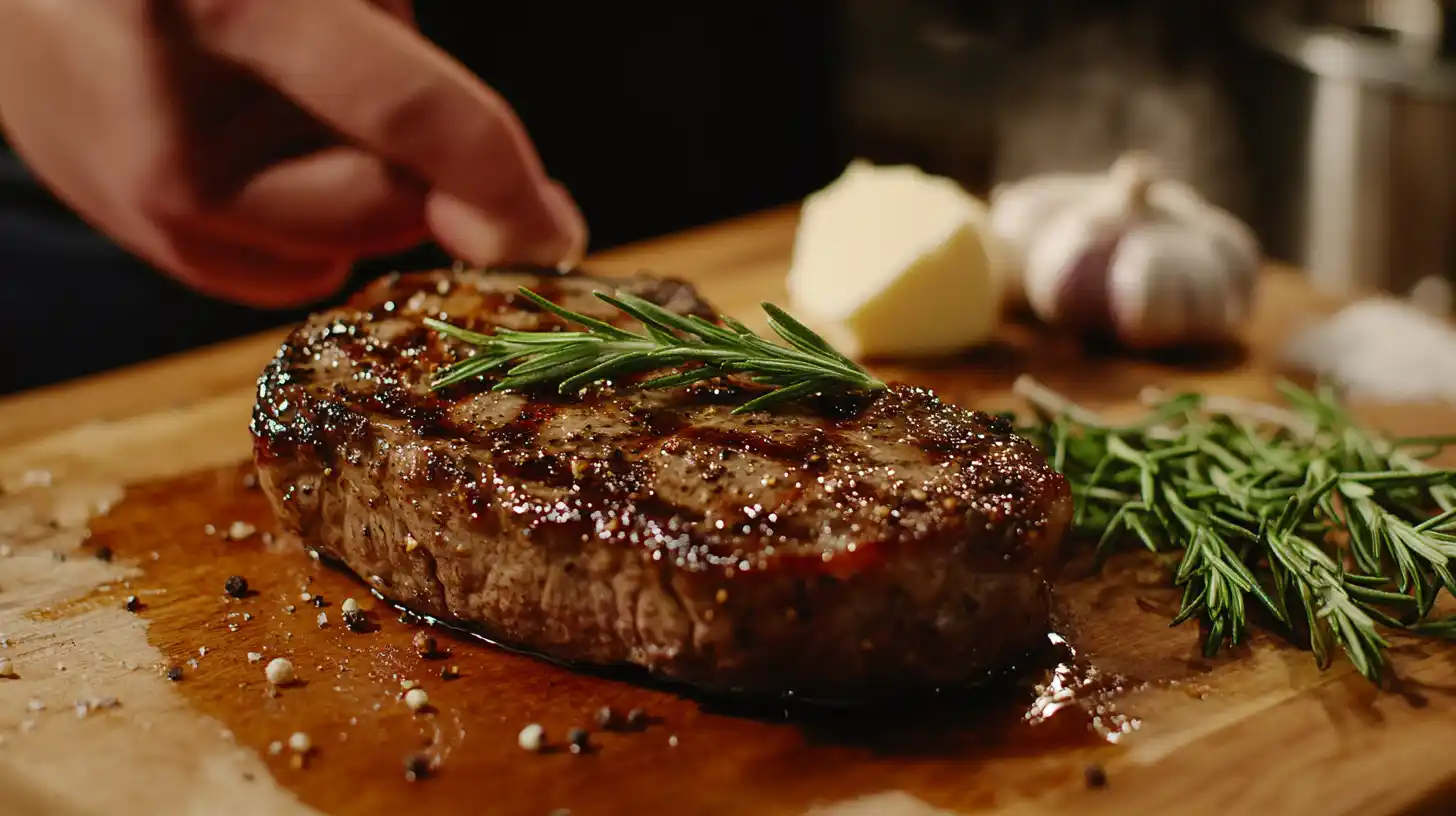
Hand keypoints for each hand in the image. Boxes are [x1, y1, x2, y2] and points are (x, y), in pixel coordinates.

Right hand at [0, 0, 586, 307]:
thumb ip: (402, 46)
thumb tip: (513, 201)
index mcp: (231, 2)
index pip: (410, 116)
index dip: (503, 181)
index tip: (556, 233)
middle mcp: (169, 115)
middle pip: (374, 206)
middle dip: (416, 172)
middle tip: (370, 93)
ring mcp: (124, 182)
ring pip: (325, 254)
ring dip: (354, 200)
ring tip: (288, 101)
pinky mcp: (105, 215)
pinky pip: (263, 274)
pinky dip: (295, 228)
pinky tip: (251, 145)